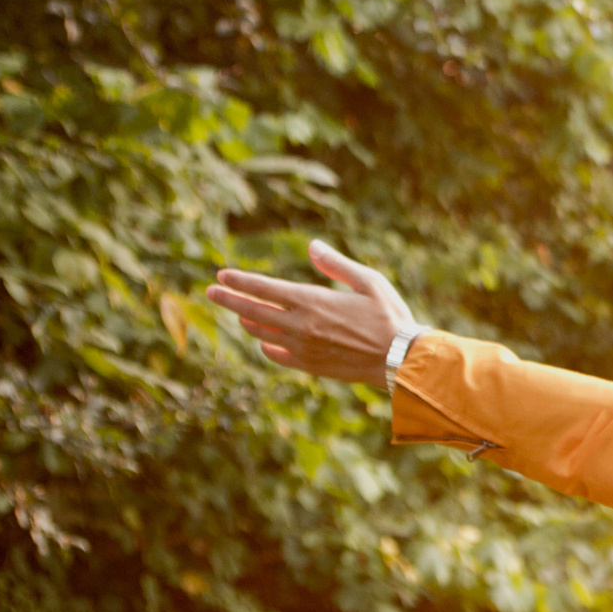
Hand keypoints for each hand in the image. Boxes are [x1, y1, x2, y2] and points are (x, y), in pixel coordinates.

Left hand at [204, 241, 421, 387]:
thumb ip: (336, 264)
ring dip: (247, 320)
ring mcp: (302, 348)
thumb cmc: (389, 316)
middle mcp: (300, 325)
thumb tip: (312, 246)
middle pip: (252, 310)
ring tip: (240, 312)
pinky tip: (265, 342)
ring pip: (261, 333)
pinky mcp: (310, 365)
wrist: (401, 359)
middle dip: (229, 299)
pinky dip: (266, 346)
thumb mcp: (369, 281)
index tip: (221, 274)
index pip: (263, 288)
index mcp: (312, 300)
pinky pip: (277, 355)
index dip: (240, 280)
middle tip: (212, 291)